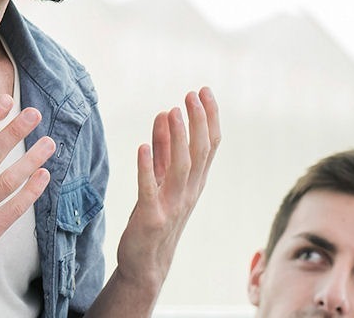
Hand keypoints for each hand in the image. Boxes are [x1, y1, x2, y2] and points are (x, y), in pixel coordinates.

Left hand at [114, 86, 220, 289]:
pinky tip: (142, 147)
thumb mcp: (161, 178)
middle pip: (200, 152)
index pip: (210, 145)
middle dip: (198, 121)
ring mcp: (172, 205)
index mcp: (195, 181)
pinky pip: (149, 190)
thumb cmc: (156, 216)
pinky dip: (147, 168)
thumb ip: (163, 147)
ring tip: (173, 111)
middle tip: (192, 93)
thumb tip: (165, 112)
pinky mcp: (151, 218)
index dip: (209, 117)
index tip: (204, 91)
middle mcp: (189, 191)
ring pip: (181, 167)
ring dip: (178, 138)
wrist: (146, 263)